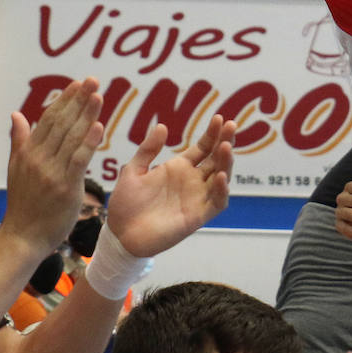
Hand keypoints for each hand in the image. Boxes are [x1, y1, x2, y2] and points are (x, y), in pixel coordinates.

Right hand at [4, 78, 102, 255]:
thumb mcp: (16, 169)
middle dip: (78, 100)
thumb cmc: (23, 204)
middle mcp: (38, 158)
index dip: (64, 100)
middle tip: (93, 80)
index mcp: (28, 152)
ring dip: (86, 115)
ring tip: (99, 96)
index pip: (48, 119)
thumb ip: (19, 141)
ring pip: (71, 137)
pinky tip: (99, 126)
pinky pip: (78, 160)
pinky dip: (89, 142)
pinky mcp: (65, 187)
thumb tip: (17, 114)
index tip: (78, 84)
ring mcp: (51, 172)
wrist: (23, 237)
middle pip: (61, 123)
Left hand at [106, 116, 235, 256]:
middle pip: (216, 159)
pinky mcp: (197, 216)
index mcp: (178, 168)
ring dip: (225, 163)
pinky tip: (219, 176)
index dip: (212, 134)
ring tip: (226, 147)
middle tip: (231, 126)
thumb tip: (162, 126)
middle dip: (225, 142)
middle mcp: (192, 182)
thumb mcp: (133, 170)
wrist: (120, 233)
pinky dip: (221, 190)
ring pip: (220, 178)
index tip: (219, 119)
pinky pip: (216, 203)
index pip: (203, 148)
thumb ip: (147, 149)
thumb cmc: (126, 203)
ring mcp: (196, 199)